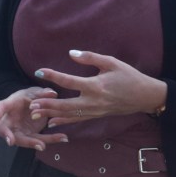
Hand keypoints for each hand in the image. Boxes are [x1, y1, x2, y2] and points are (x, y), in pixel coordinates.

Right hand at [0, 87, 68, 151]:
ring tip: (42, 146)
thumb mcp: (35, 92)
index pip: (1, 107)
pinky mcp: (30, 137)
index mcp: (9, 104)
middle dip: (7, 135)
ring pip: (22, 139)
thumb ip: (42, 93)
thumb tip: (52, 93)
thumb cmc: (29, 97)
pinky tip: (63, 138)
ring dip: (31, 143)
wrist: (34, 106)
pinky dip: (51, 139)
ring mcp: (19, 131)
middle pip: (4, 129)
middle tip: (11, 141)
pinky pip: (39, 140)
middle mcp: (10, 120)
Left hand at [27, 50, 167, 126]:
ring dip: (51, 114)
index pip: (69, 81)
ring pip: (69, 115)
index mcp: (96, 85)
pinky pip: (77, 120)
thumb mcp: (111, 62)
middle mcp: (93, 101)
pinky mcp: (97, 116)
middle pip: (64, 105)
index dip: (53, 75)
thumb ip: (90, 57)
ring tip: (35, 113)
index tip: (39, 71)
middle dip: (46, 104)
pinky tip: (51, 122)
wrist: (145, 96)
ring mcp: (95, 111)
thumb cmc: (129, 76)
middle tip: (31, 103)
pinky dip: (63, 121)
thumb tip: (71, 53)